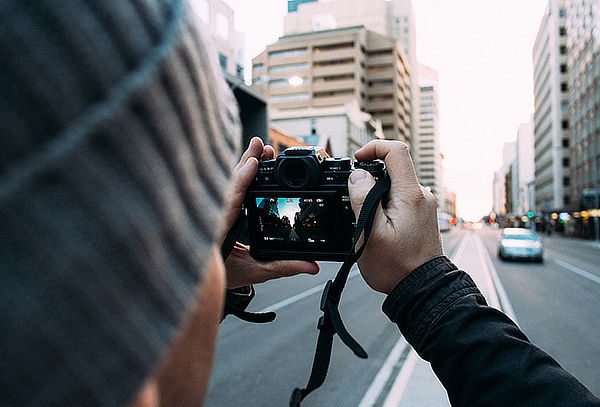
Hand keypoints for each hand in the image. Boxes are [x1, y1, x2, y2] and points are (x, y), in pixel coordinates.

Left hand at [221, 137, 318, 288]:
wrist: (204, 283)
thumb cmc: (225, 277)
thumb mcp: (256, 272)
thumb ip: (283, 267)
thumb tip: (310, 265)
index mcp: (217, 231)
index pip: (229, 201)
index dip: (240, 180)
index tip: (252, 163)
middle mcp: (213, 217)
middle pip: (228, 184)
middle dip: (246, 162)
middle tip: (262, 146)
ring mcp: (214, 212)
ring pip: (227, 183)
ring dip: (244, 165)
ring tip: (260, 151)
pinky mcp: (219, 210)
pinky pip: (228, 189)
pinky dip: (240, 175)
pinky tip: (251, 165)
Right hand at [347, 140, 442, 293]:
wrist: (420, 289)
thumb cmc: (396, 267)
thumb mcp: (370, 234)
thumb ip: (363, 199)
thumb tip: (358, 176)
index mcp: (410, 195)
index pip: (396, 151)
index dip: (374, 148)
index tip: (357, 160)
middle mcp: (421, 195)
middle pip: (393, 169)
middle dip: (370, 180)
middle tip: (356, 205)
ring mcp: (422, 205)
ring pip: (394, 186)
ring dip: (376, 197)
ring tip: (369, 224)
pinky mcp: (420, 215)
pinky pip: (399, 199)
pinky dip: (384, 206)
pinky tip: (379, 228)